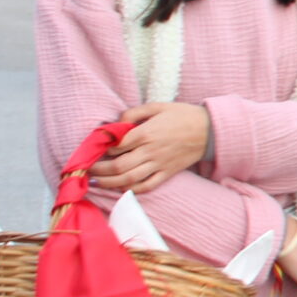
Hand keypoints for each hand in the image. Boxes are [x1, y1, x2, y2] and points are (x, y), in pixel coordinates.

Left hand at [90, 101, 211, 194]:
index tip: (95, 149)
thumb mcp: (157, 106)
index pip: (117, 145)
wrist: (209, 130)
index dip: (102, 149)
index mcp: (147, 132)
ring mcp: (160, 164)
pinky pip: (147, 186)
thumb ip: (134, 112)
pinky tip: (120, 188)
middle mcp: (151, 151)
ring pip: (129, 179)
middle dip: (99, 169)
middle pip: (119, 166)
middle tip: (87, 169)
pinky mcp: (167, 173)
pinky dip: (131, 190)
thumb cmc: (182, 115)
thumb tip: (116, 123)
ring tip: (96, 182)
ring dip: (109, 182)